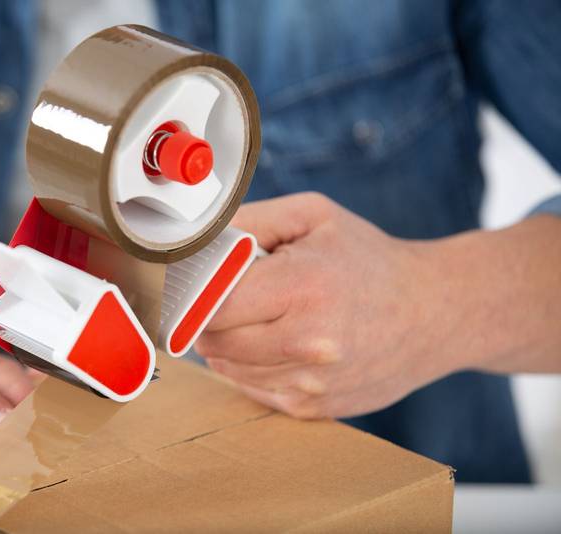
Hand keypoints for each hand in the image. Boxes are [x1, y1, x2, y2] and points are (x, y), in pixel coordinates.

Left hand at [197, 193, 457, 418]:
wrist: (433, 314)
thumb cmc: (368, 259)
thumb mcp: (314, 216)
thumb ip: (250, 221)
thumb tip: (196, 240)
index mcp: (304, 288)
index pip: (213, 303)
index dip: (196, 291)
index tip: (195, 280)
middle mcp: (307, 343)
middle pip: (212, 339)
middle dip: (207, 315)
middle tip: (227, 294)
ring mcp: (310, 383)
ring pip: (224, 367)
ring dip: (226, 341)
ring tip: (259, 315)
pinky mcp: (311, 409)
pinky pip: (249, 387)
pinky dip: (248, 365)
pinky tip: (276, 341)